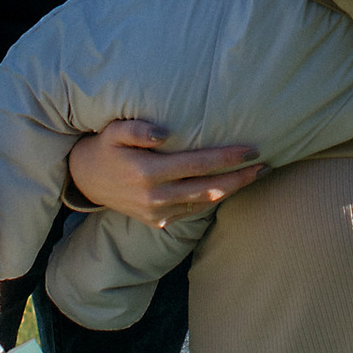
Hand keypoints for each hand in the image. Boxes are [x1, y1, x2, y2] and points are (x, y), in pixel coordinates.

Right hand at [65, 117, 263, 227]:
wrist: (86, 180)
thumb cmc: (106, 148)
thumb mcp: (114, 132)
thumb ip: (137, 130)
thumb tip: (164, 133)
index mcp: (149, 172)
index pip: (198, 164)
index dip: (228, 157)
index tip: (252, 150)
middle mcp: (156, 197)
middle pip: (209, 188)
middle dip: (240, 178)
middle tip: (266, 166)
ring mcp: (158, 213)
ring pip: (204, 203)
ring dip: (231, 190)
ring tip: (255, 176)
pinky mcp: (158, 222)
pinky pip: (192, 212)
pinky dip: (212, 201)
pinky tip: (228, 188)